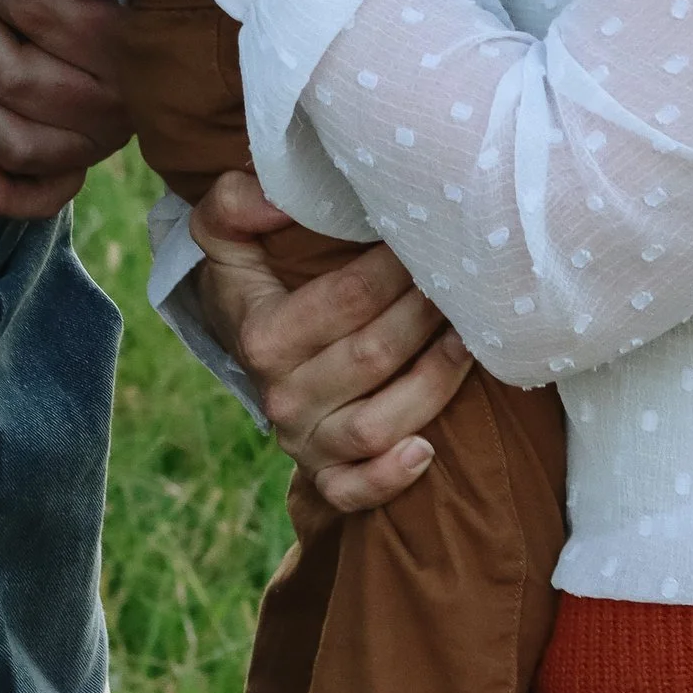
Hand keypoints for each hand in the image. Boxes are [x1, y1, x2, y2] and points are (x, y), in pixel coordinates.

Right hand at [188, 172, 474, 512]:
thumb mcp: (224, 232)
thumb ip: (235, 204)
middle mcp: (281, 396)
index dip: (394, 269)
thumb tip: (274, 199)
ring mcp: (303, 441)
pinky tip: (428, 451)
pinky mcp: (324, 475)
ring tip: (468, 343)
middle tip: (467, 282)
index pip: (346, 300)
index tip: (427, 237)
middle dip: (426, 315)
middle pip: (373, 356)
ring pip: (377, 425)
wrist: (240, 342)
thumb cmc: (251, 279)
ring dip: (432, 385)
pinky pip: (355, 492)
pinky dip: (391, 478)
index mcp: (262, 337)